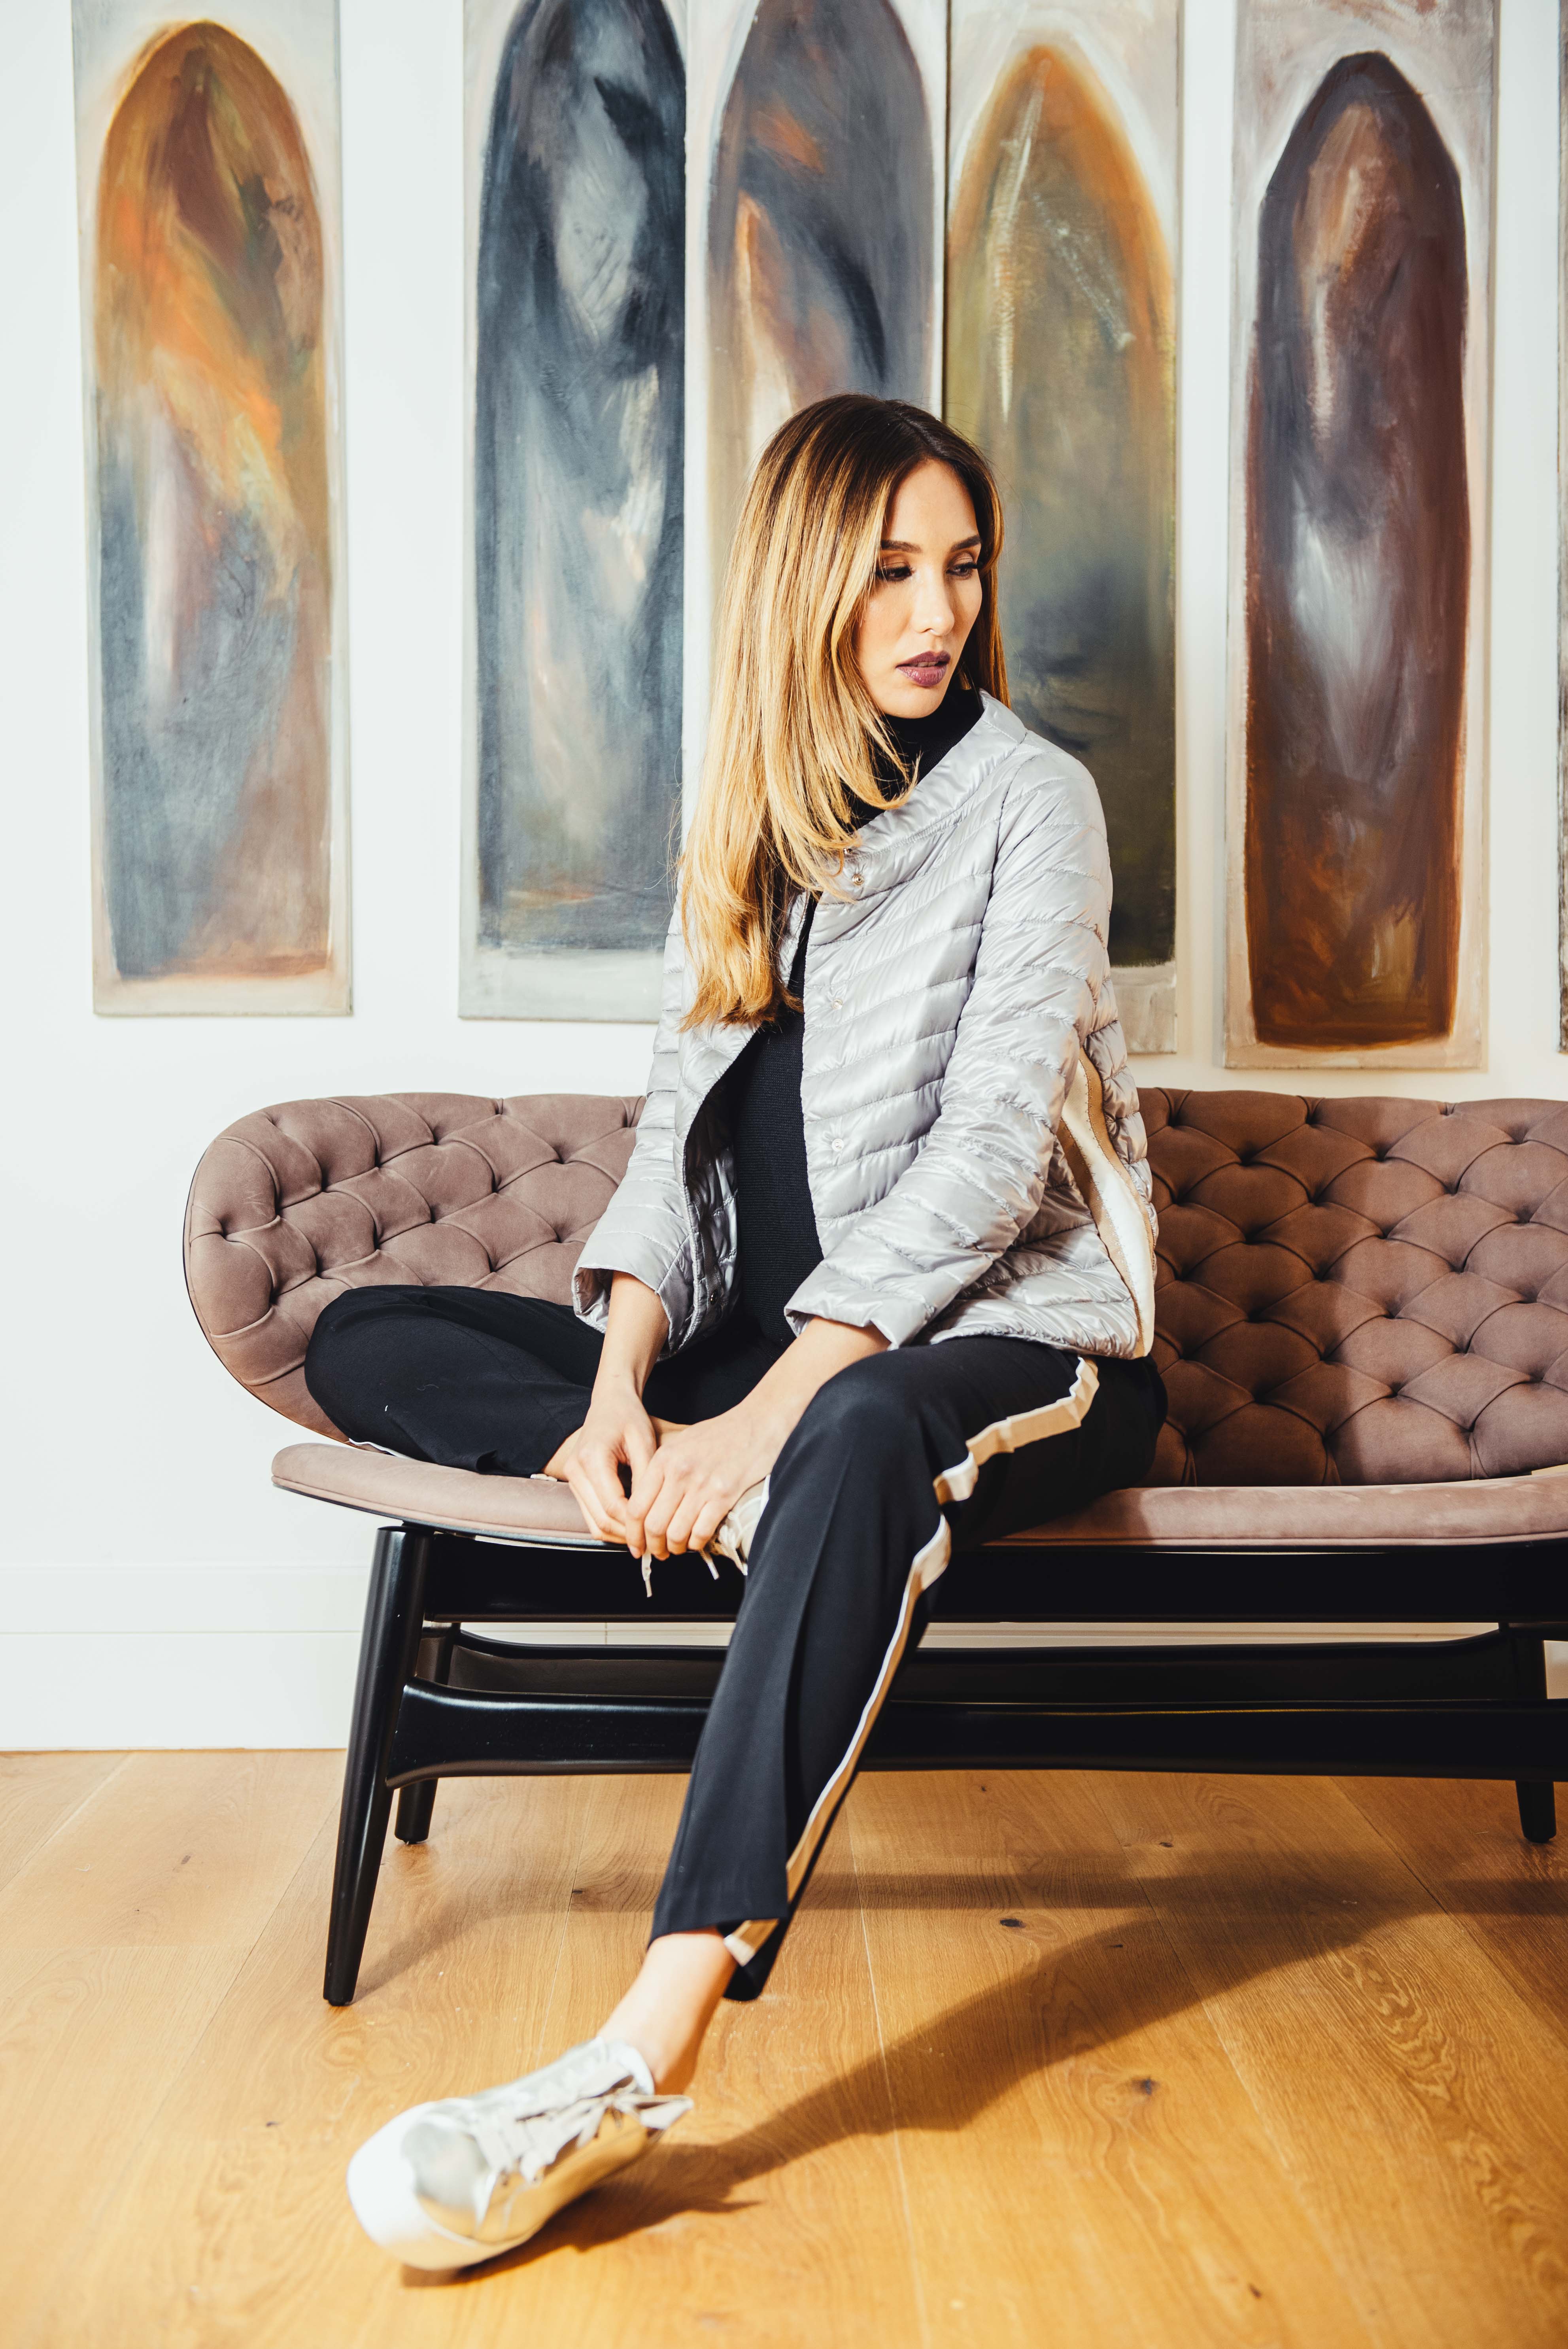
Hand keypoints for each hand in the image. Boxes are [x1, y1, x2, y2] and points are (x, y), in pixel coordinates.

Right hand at [559, 1380, 657, 1544]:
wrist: (609, 1403)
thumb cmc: (629, 1417)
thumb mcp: (644, 1441)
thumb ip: (646, 1476)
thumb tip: (653, 1512)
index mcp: (593, 1458)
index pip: (614, 1506)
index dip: (637, 1524)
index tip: (660, 1532)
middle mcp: (577, 1471)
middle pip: (602, 1520)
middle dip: (630, 1536)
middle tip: (656, 1544)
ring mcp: (572, 1479)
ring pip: (594, 1524)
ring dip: (620, 1535)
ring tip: (647, 1540)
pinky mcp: (575, 1484)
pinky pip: (591, 1516)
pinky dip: (611, 1526)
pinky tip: (633, 1528)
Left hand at [623, 1392, 796, 1560]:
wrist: (758, 1423)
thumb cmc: (720, 1434)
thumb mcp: (681, 1441)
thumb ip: (661, 1469)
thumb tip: (644, 1504)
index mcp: (663, 1459)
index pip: (636, 1506)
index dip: (633, 1533)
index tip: (636, 1545)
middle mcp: (679, 1472)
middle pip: (653, 1525)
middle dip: (653, 1546)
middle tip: (658, 1552)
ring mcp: (702, 1484)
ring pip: (675, 1533)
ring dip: (675, 1548)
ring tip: (677, 1549)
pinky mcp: (725, 1495)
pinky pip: (701, 1532)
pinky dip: (696, 1543)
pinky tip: (697, 1541)